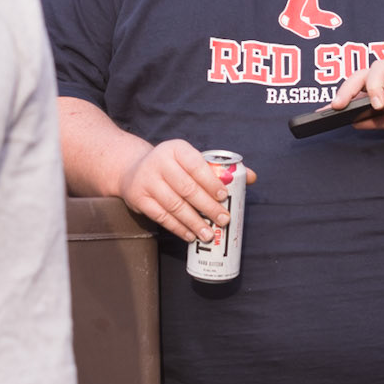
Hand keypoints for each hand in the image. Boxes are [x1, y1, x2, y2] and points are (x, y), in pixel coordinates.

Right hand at [118, 137, 255, 245]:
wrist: (132, 169)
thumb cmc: (172, 166)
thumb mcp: (190, 159)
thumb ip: (219, 168)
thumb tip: (251, 177)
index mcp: (176, 149)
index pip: (196, 165)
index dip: (211, 181)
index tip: (224, 196)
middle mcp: (159, 162)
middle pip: (187, 188)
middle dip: (207, 206)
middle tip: (223, 220)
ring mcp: (147, 180)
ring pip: (174, 205)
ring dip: (193, 222)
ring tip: (208, 234)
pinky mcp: (139, 198)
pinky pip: (161, 216)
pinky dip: (177, 228)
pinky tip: (190, 235)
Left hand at [329, 59, 383, 134]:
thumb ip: (379, 121)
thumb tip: (352, 122)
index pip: (357, 86)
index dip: (340, 96)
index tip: (322, 112)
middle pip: (363, 71)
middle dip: (347, 87)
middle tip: (338, 106)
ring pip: (381, 66)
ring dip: (374, 86)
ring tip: (376, 105)